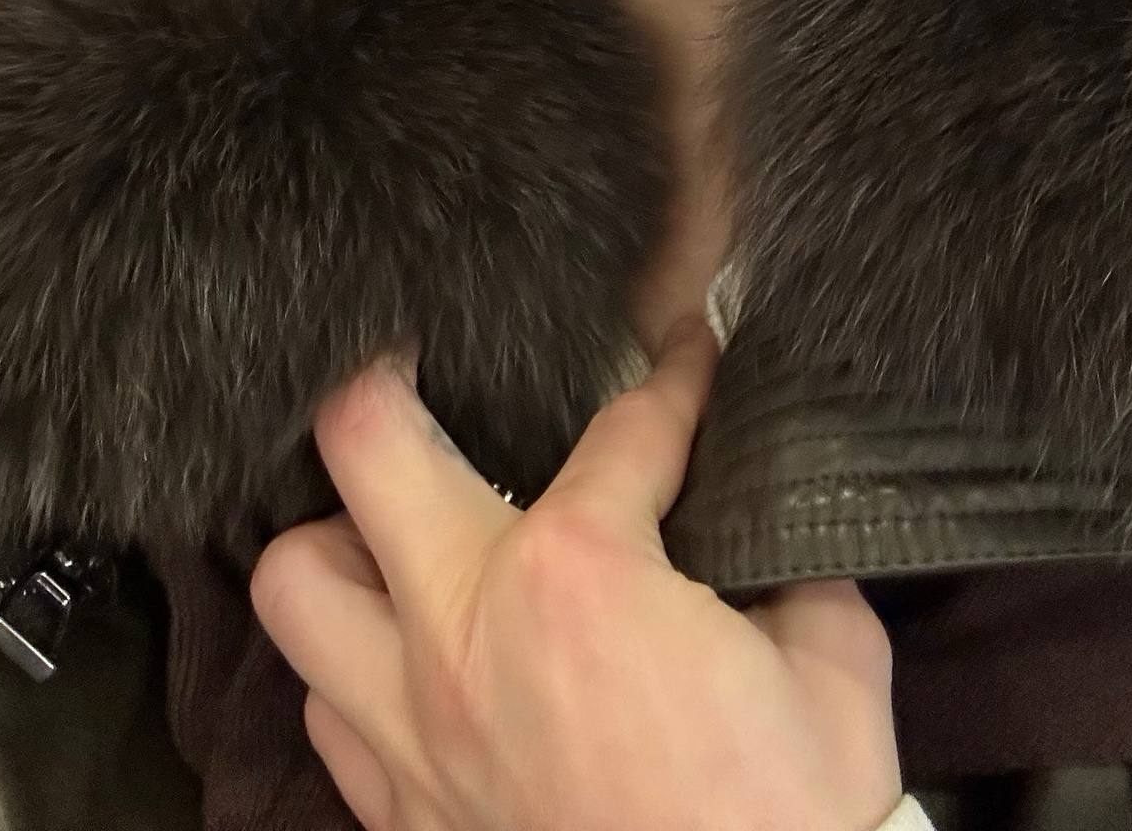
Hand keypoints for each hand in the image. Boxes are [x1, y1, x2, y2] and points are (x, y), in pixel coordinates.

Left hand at [251, 320, 902, 830]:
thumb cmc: (793, 823)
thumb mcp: (834, 664)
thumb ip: (788, 565)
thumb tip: (765, 517)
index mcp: (579, 574)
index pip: (622, 425)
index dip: (673, 373)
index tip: (687, 348)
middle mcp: (465, 633)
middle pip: (364, 440)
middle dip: (394, 376)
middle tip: (426, 363)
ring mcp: (415, 733)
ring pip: (297, 584)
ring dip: (343, 545)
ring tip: (398, 533)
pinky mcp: (403, 821)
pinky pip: (329, 713)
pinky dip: (358, 673)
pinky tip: (416, 662)